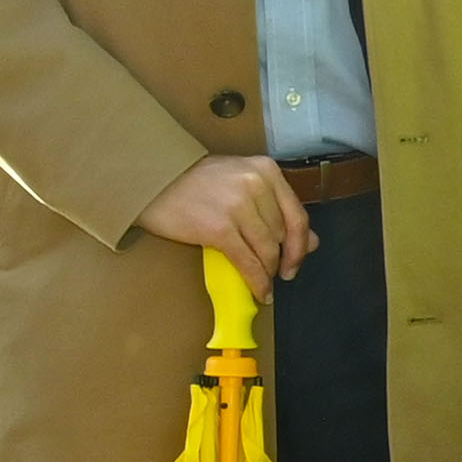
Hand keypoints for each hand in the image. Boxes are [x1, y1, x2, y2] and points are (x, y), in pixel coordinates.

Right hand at [137, 152, 314, 302]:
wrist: (151, 181)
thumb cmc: (193, 182)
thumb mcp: (240, 182)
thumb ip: (275, 207)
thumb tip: (310, 242)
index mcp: (265, 170)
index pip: (298, 215)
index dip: (300, 245)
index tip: (296, 262)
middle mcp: (256, 185)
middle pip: (283, 236)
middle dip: (282, 259)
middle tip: (277, 273)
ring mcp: (238, 206)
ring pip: (268, 251)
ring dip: (268, 272)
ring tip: (264, 282)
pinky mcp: (219, 228)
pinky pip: (248, 263)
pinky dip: (257, 281)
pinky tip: (258, 290)